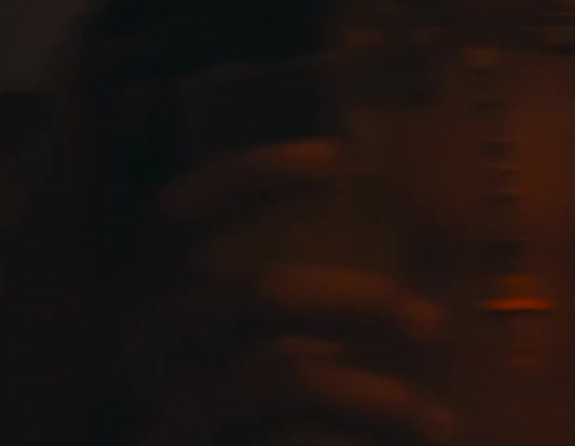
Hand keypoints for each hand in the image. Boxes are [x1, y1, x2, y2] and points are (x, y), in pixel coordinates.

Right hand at [126, 140, 456, 445]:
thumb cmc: (192, 431)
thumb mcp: (203, 384)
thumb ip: (238, 346)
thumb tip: (310, 317)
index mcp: (135, 314)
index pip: (174, 216)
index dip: (249, 177)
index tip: (331, 158)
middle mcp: (141, 360)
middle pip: (258, 297)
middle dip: (357, 302)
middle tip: (429, 322)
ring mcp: (171, 417)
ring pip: (287, 377)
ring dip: (380, 398)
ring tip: (439, 426)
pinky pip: (297, 444)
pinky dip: (350, 444)